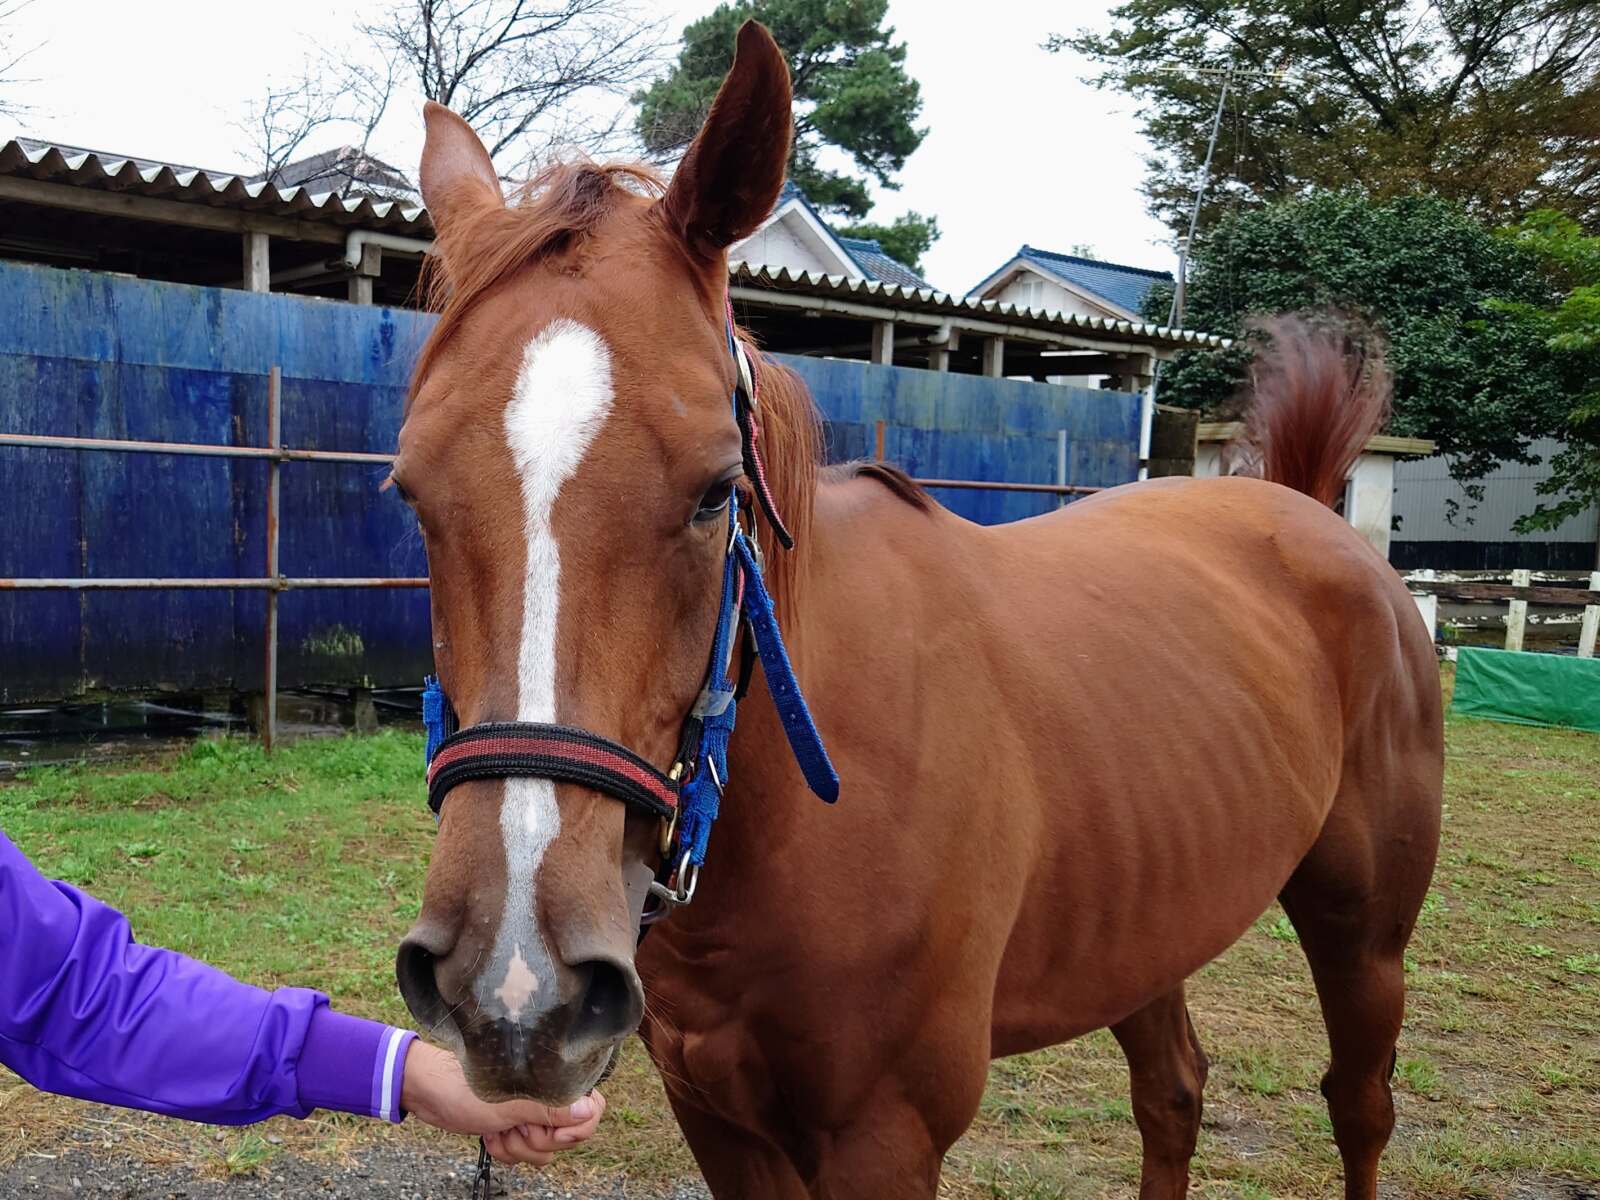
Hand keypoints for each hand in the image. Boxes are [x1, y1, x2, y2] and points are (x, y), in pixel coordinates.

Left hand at [398, 1039, 606, 1165]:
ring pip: (545, 1151)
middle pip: (567, 1138)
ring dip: (517, 1147)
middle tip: (511, 1125)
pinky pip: (526, 1154)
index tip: (545, 1130)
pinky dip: (506, 1150)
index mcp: (556, 1080)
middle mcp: (550, 1095)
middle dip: (535, 1141)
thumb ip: (552, 1110)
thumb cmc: (464, 1088)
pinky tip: (490, 1135)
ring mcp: (532, 1113)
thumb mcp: (510, 1103)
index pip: (593, 1110)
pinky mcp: (516, 1125)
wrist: (430, 1093)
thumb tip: (590, 1111)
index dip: (574, 1130)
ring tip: (496, 1129)